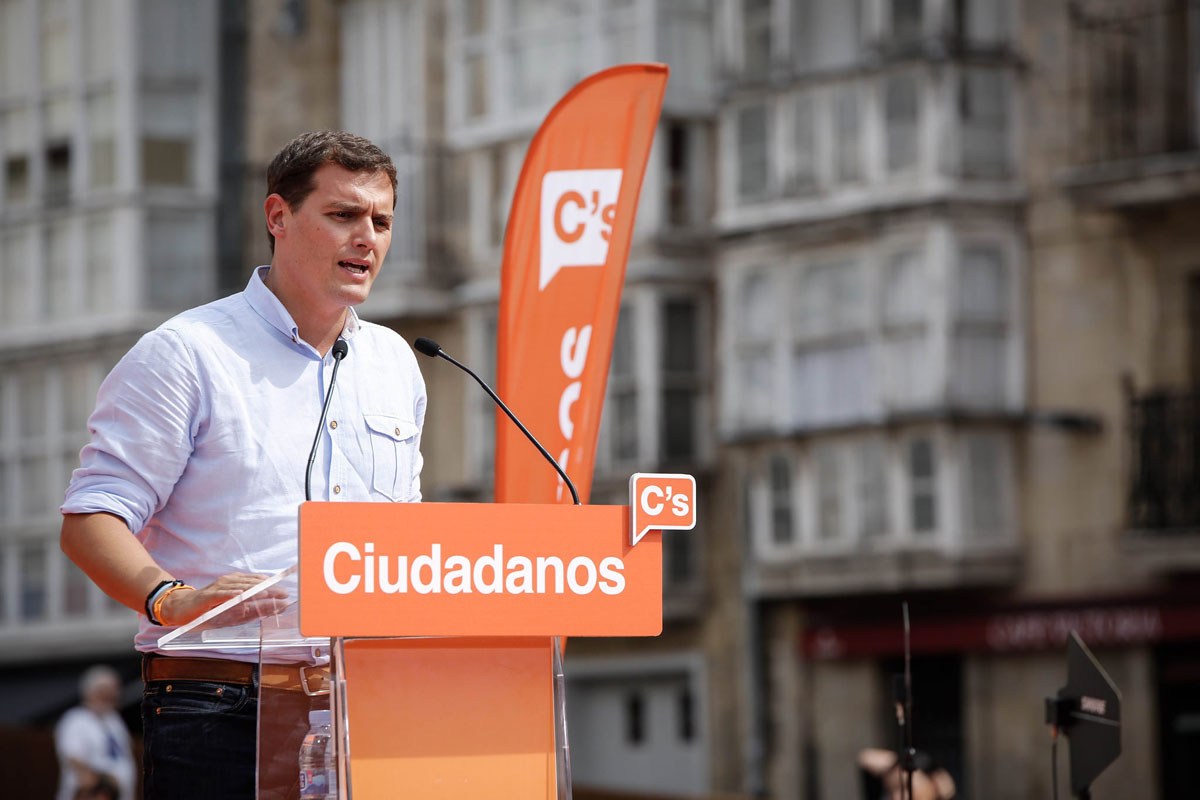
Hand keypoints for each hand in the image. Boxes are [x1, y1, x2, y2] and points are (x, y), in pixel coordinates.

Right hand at [158, 572, 288, 626]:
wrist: (182, 609)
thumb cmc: (209, 610)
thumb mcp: (232, 610)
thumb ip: (251, 608)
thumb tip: (273, 609)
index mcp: (236, 584)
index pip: (257, 584)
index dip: (273, 587)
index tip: (286, 593)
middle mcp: (229, 583)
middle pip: (252, 584)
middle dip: (269, 589)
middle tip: (283, 594)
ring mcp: (218, 588)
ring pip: (239, 587)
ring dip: (254, 590)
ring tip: (267, 592)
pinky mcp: (207, 596)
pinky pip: (221, 594)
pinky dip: (230, 594)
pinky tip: (240, 594)